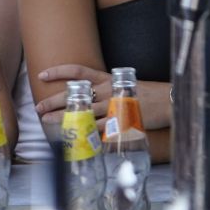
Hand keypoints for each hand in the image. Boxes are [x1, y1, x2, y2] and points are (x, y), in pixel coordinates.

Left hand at [35, 65, 172, 129]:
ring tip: (46, 122)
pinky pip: (97, 129)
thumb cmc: (150, 93)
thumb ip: (110, 89)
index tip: (43, 75)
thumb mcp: (127, 85)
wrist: (170, 101)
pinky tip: (72, 138)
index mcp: (109, 79)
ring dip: (61, 117)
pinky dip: (84, 133)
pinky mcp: (118, 121)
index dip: (59, 72)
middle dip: (54, 100)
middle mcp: (107, 90)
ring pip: (81, 112)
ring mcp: (111, 106)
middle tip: (39, 107)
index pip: (79, 72)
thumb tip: (93, 95)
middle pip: (74, 94)